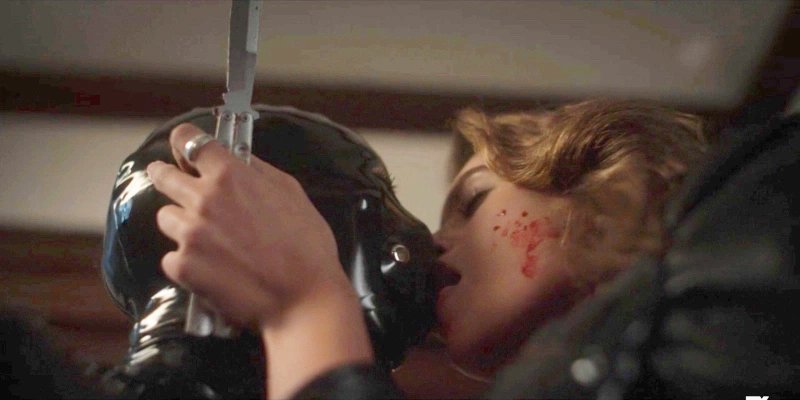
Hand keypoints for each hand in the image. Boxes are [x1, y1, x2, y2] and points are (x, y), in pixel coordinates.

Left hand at [146, 123, 350, 329]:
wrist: (304, 299)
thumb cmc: (307, 247)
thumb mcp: (292, 193)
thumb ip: (258, 171)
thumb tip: (238, 159)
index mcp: (231, 176)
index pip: (190, 140)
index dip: (184, 141)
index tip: (183, 147)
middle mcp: (203, 199)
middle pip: (164, 176)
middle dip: (166, 176)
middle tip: (169, 180)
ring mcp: (189, 234)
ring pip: (166, 218)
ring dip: (181, 224)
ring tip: (208, 241)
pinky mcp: (182, 266)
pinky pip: (172, 257)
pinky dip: (187, 263)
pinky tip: (212, 269)